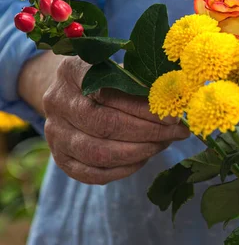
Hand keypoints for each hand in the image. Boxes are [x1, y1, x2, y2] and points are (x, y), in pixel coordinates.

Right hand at [42, 57, 189, 184]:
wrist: (73, 97)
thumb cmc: (108, 82)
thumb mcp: (122, 71)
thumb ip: (142, 84)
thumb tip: (177, 101)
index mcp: (72, 72)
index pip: (109, 94)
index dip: (144, 109)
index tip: (173, 116)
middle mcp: (57, 103)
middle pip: (105, 125)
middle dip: (148, 132)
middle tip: (176, 133)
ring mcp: (55, 134)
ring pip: (99, 153)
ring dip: (139, 152)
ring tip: (163, 144)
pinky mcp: (61, 159)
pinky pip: (94, 174)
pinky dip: (124, 169)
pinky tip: (144, 158)